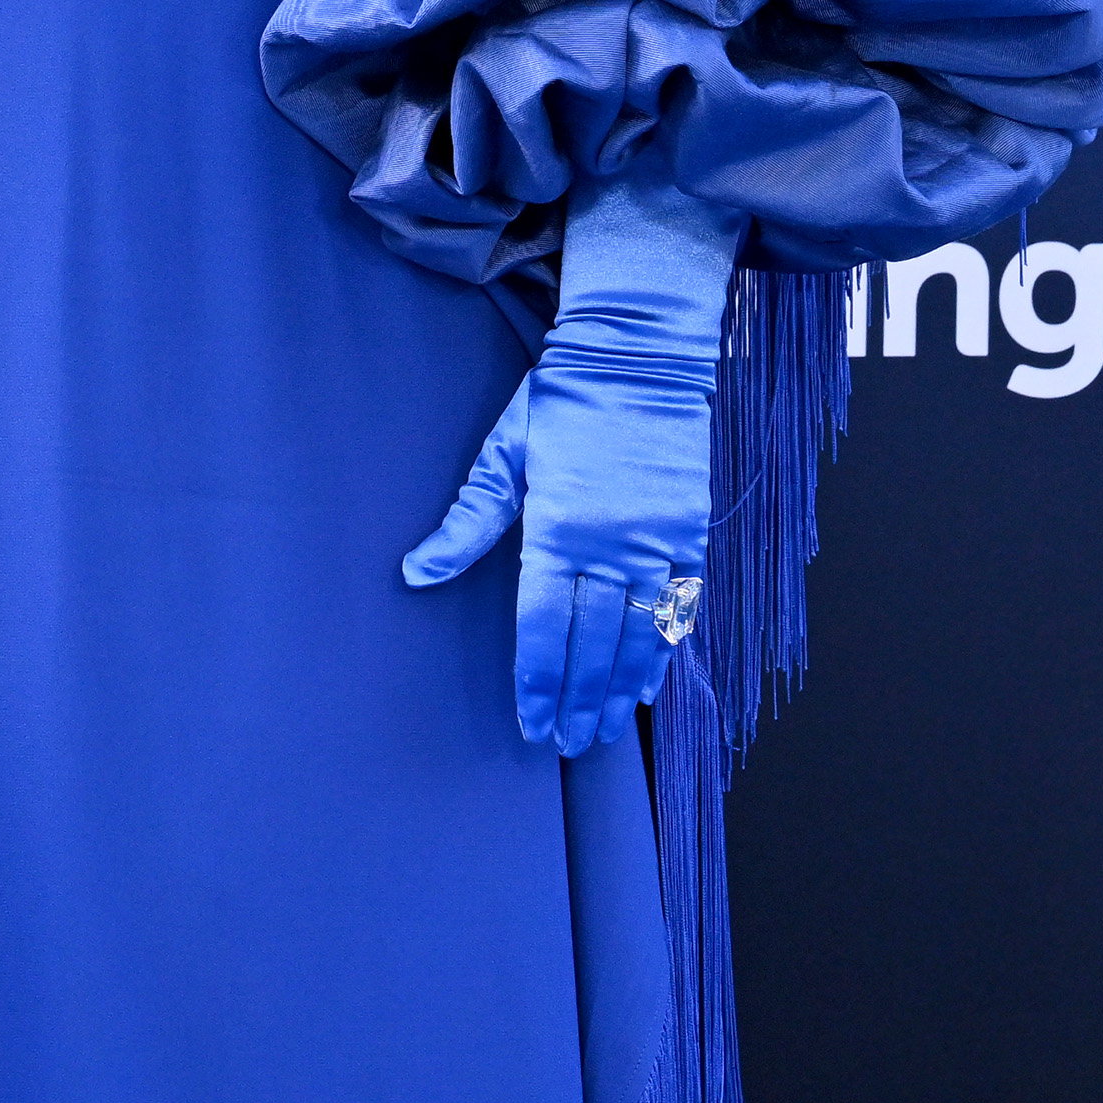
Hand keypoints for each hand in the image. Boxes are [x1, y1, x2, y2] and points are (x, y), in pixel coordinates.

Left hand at [401, 174, 738, 754]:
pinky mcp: (689, 536)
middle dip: (576, 700)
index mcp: (557, 531)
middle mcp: (611, 547)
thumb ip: (463, 524)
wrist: (637, 360)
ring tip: (603, 730)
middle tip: (565, 741)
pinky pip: (678, 609)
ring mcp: (656, 544)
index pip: (542, 627)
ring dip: (619, 690)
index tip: (530, 722)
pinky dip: (663, 650)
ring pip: (638, 637)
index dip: (536, 681)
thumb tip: (414, 574)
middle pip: (592, 645)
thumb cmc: (559, 403)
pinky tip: (649, 682)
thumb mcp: (501, 457)